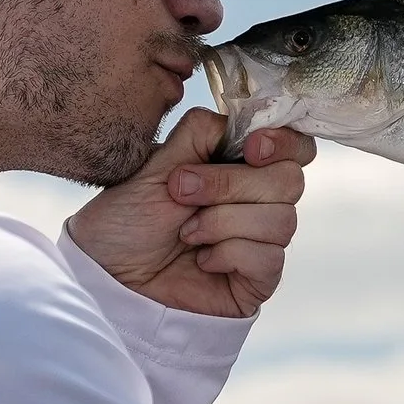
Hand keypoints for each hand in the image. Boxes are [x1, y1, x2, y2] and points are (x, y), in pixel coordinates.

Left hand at [67, 108, 314, 318]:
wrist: (107, 277)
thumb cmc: (126, 221)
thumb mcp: (156, 164)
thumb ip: (201, 133)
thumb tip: (241, 123)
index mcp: (238, 167)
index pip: (296, 148)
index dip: (284, 143)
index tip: (251, 148)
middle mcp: (257, 203)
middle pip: (290, 181)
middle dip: (231, 184)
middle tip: (182, 193)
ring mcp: (261, 242)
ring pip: (282, 220)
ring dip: (223, 222)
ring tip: (184, 234)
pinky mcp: (258, 280)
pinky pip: (269, 258)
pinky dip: (229, 254)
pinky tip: (201, 261)